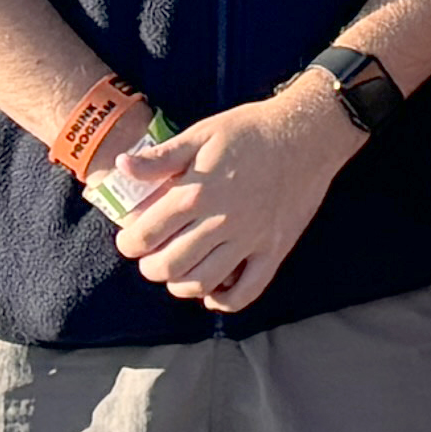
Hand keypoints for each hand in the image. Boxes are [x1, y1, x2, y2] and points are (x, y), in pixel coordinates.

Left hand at [111, 88, 358, 313]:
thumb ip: (160, 157)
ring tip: (177, 273)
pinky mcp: (275, 249)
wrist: (307, 133)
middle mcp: (221, 220)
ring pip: (203, 282)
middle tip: (150, 259)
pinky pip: (248, 290)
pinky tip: (213, 292)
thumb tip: (122, 165)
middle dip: (150, 267)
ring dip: (180, 285)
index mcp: (197, 192)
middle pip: (170, 265)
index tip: (129, 240)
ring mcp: (251, 238)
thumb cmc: (251, 131)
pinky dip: (225, 301)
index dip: (129, 243)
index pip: (147, 233)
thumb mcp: (201, 134)